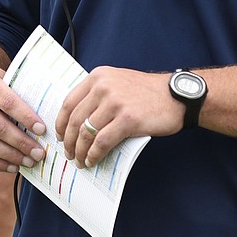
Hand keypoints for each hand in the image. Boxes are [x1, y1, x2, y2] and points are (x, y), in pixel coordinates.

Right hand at [0, 53, 46, 173]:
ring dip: (11, 156)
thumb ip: (20, 93)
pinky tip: (12, 166)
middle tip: (39, 153)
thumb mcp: (4, 77)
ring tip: (29, 162)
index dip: (26, 118)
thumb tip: (48, 117)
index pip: (8, 103)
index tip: (43, 130)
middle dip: (21, 143)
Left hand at [56, 67, 183, 167]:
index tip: (60, 135)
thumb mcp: (119, 82)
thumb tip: (79, 121)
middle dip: (68, 141)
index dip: (60, 123)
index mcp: (98, 76)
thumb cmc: (149, 93)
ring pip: (86, 132)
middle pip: (74, 120)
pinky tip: (93, 160)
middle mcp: (104, 86)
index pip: (69, 102)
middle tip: (69, 153)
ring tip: (80, 160)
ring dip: (80, 151)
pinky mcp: (127, 119)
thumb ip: (99, 94)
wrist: (177, 96)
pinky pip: (102, 142)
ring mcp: (115, 102)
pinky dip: (94, 154)